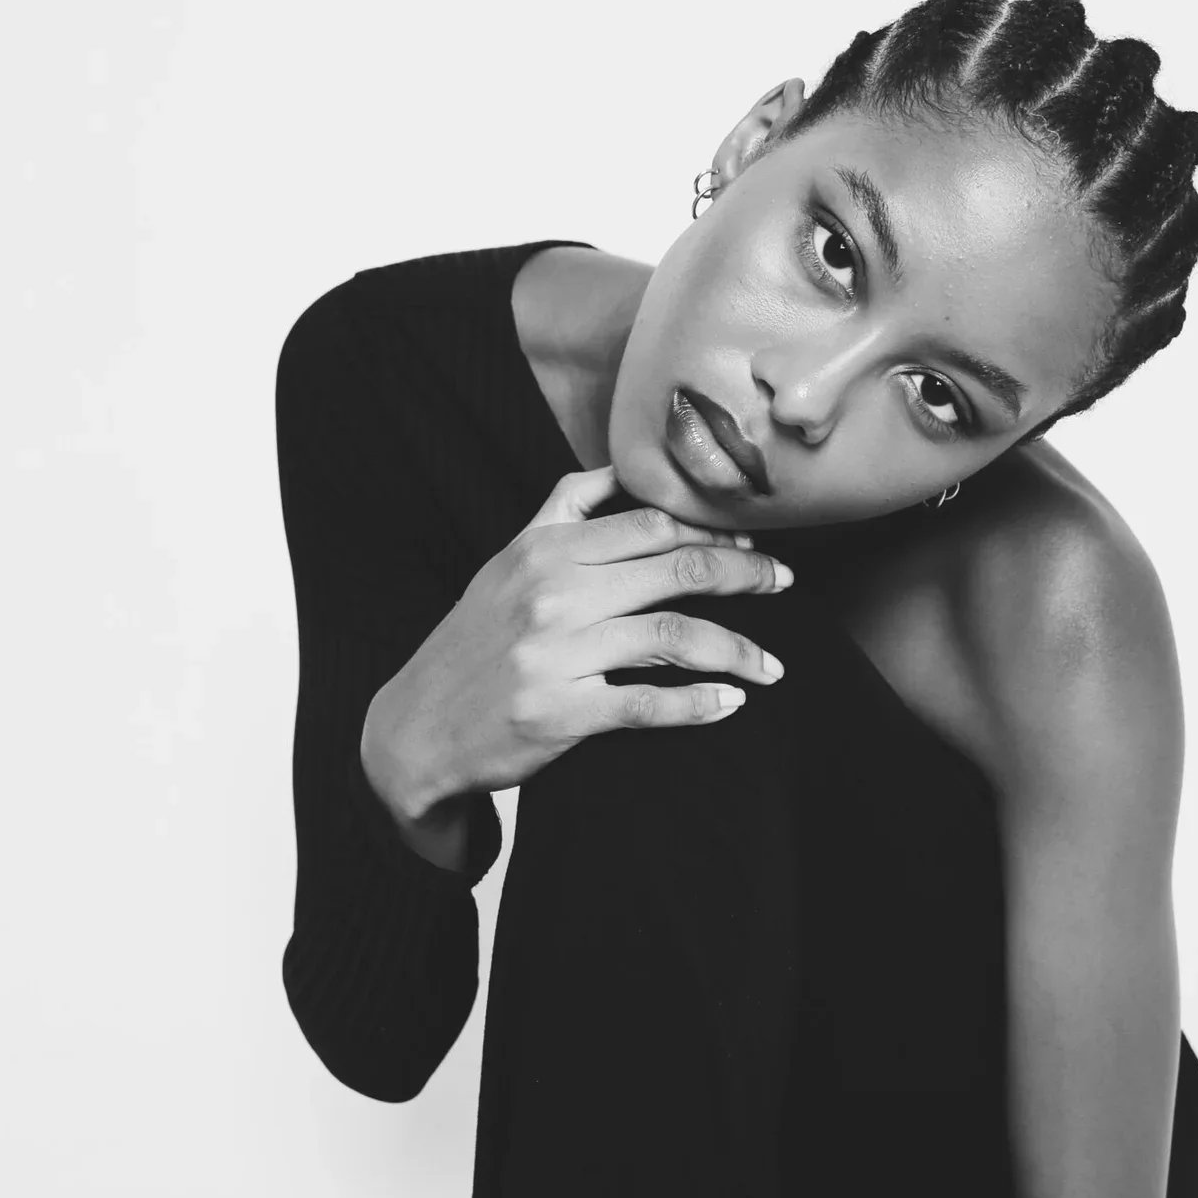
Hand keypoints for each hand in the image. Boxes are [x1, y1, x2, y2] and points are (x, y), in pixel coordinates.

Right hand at [362, 465, 792, 826]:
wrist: (414, 728)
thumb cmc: (472, 641)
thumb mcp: (506, 560)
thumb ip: (562, 509)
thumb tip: (616, 469)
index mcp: (545, 548)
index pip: (653, 524)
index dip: (714, 533)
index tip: (752, 545)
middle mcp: (553, 593)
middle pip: (677, 569)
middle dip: (746, 575)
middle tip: (783, 584)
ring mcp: (556, 654)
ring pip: (676, 635)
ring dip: (738, 651)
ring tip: (772, 668)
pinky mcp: (561, 713)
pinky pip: (650, 704)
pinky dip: (699, 704)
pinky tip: (730, 703)